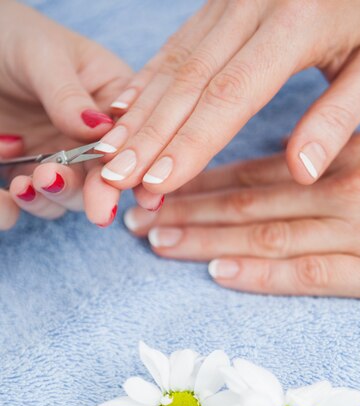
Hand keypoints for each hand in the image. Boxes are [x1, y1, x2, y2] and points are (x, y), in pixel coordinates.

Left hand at [0, 0, 131, 228]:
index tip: (133, 186)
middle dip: (95, 192)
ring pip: (70, 197)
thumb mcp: (43, 54)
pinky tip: (16, 191)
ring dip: (57, 197)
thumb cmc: (11, 36)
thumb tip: (99, 130)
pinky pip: (32, 199)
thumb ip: (68, 94)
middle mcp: (92, 139)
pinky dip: (24, 203)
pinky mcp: (29, 173)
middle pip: (105, 178)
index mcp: (113, 103)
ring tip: (34, 182)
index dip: (136, 166)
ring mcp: (61, 159)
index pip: (132, 140)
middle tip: (84, 199)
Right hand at [93, 0, 359, 201]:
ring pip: (174, 62)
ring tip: (109, 153)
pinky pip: (177, 44)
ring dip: (138, 112)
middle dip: (148, 135)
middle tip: (116, 177)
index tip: (159, 181)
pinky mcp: (222, 2)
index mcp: (297, 22)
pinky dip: (146, 80)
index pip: (231, 94)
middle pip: (189, 81)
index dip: (191, 142)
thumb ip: (340, 115)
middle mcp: (253, 5)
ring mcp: (232, 0)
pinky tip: (122, 108)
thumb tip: (301, 172)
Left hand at [123, 114, 359, 302]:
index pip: (259, 170)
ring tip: (159, 243)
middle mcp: (346, 192)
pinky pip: (310, 275)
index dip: (204, 180)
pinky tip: (218, 274)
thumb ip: (343, 157)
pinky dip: (261, 276)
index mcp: (347, 157)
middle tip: (138, 219)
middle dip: (188, 212)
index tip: (162, 187)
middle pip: (249, 203)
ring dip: (206, 242)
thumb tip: (289, 165)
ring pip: (266, 237)